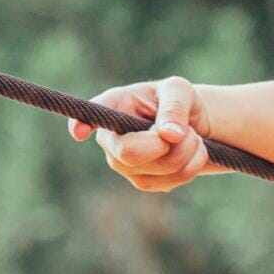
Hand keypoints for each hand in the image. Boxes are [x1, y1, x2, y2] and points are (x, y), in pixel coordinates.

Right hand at [67, 76, 213, 191]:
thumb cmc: (177, 100)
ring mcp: (124, 164)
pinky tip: (192, 150)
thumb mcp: (179, 91)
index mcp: (113, 106)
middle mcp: (111, 138)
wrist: (192, 124)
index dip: (81, 124)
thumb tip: (170, 135)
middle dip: (167, 144)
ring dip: (188, 150)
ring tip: (191, 134)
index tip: (79, 131)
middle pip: (129, 153)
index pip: (90, 115)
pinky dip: (193, 163)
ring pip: (159, 169)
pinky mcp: (143, 181)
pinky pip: (173, 180)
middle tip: (186, 130)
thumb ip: (174, 107)